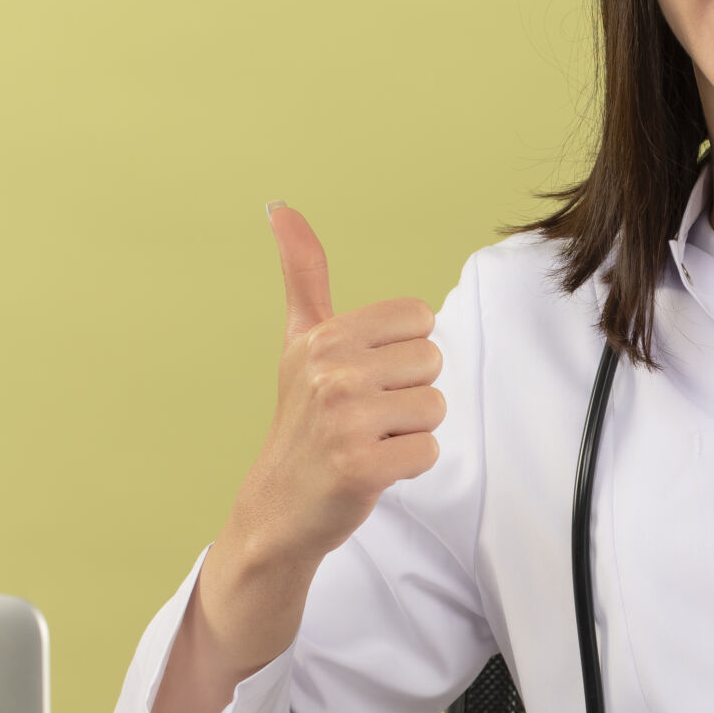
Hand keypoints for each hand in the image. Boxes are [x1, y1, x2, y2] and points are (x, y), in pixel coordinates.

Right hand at [218, 203, 444, 575]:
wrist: (278, 506)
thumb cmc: (303, 421)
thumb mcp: (300, 340)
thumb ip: (303, 273)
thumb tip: (281, 206)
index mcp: (324, 336)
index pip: (419, 319)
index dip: (403, 354)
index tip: (367, 378)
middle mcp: (331, 371)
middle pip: (431, 362)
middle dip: (408, 394)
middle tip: (366, 417)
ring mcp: (345, 419)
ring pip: (434, 407)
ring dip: (410, 431)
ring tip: (369, 440)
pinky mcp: (361, 466)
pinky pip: (428, 450)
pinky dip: (408, 466)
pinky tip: (372, 469)